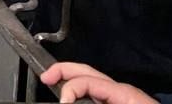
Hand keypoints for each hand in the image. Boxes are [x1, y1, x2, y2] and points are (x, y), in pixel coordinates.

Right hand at [41, 63, 156, 103]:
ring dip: (73, 83)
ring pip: (94, 84)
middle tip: (45, 78)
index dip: (69, 88)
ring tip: (56, 87)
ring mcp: (126, 100)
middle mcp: (125, 93)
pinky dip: (85, 96)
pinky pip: (101, 97)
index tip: (62, 102)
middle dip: (65, 71)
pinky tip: (76, 100)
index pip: (87, 80)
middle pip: (89, 72)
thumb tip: (71, 99)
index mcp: (125, 94)